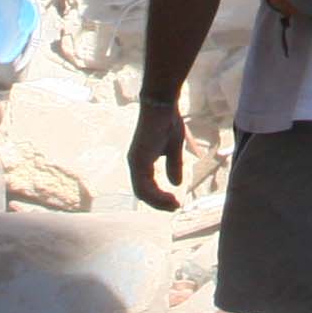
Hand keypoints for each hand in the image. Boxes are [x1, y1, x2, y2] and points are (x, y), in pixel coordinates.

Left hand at [127, 95, 190, 209]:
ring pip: (142, 192)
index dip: (159, 197)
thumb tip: (176, 183)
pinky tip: (170, 196)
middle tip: (175, 207)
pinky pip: (144, 185)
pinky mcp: (139, 159)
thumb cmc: (168, 122)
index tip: (175, 203)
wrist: (162, 104)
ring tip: (174, 205)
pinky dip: (156, 194)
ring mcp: (135, 162)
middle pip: (142, 193)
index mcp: (142, 161)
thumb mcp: (174, 148)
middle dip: (159, 203)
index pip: (146, 187)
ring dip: (158, 201)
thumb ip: (173, 165)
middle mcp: (135, 164)